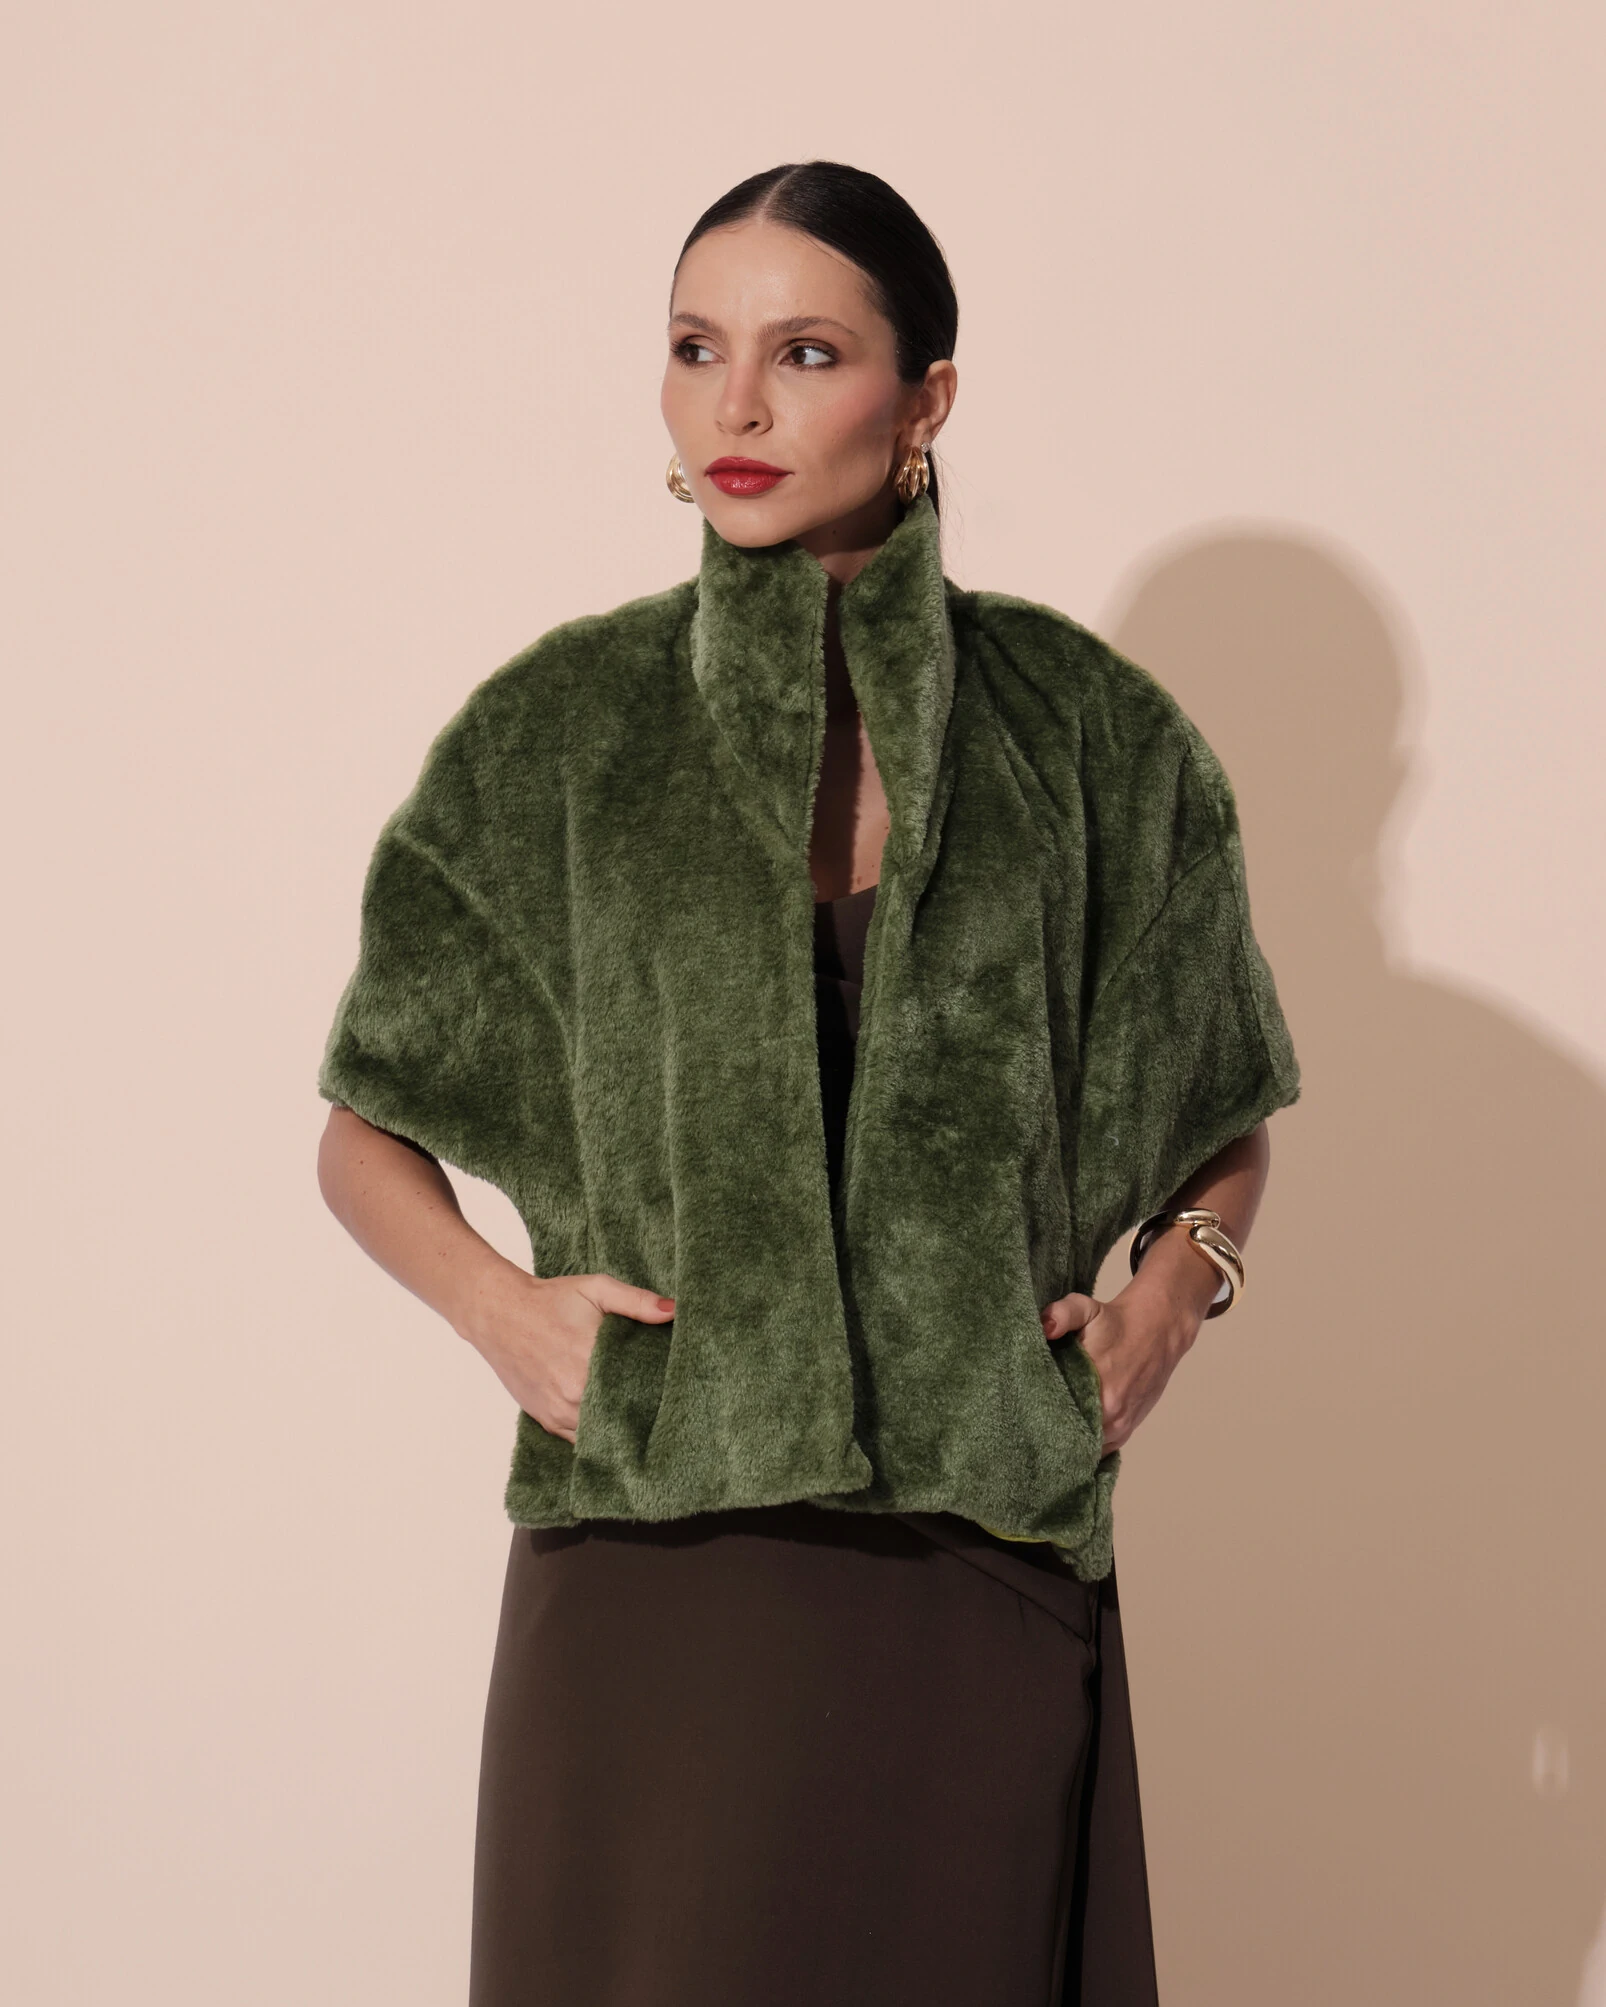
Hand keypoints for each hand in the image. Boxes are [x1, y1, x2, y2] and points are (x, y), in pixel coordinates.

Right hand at [455, 1263, 675, 1443]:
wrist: (498, 1313)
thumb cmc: (550, 1300)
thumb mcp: (596, 1289)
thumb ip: (637, 1301)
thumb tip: (674, 1311)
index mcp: (591, 1361)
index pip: (639, 1392)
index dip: (658, 1396)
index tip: (673, 1394)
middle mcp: (574, 1394)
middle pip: (622, 1417)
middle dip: (641, 1414)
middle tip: (662, 1410)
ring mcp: (559, 1411)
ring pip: (602, 1434)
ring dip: (619, 1428)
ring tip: (640, 1421)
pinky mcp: (546, 1420)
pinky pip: (579, 1440)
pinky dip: (595, 1435)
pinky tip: (611, 1425)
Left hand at [1039, 1269, 1205, 1453]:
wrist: (1158, 1331)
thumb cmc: (1115, 1321)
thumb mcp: (1085, 1308)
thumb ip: (1061, 1314)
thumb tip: (1044, 1327)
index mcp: (1097, 1387)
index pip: (1057, 1418)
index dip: (1037, 1420)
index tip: (1020, 1416)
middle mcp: (1111, 1413)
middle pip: (1069, 1438)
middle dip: (1047, 1436)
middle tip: (1025, 1430)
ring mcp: (1120, 1426)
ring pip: (1086, 1448)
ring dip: (1067, 1443)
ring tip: (1042, 1436)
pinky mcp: (1126, 1430)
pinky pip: (1100, 1449)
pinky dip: (1084, 1446)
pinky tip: (1067, 1439)